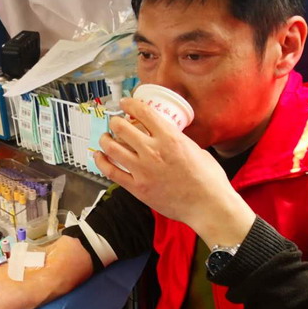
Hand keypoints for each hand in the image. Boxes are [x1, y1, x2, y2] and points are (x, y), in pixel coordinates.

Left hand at [94, 97, 254, 246]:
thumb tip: (166, 135)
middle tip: (114, 122)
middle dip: (115, 121)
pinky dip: (101, 161)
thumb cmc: (208, 178)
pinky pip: (111, 172)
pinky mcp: (137, 187)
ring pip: (112, 148)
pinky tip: (99, 156)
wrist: (208, 205)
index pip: (143, 112)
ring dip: (105, 139)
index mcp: (170, 138)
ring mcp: (142, 170)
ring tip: (105, 137)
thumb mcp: (195, 148)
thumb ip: (176, 140)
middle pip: (122, 128)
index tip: (125, 103)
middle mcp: (153, 151)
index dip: (130, 104)